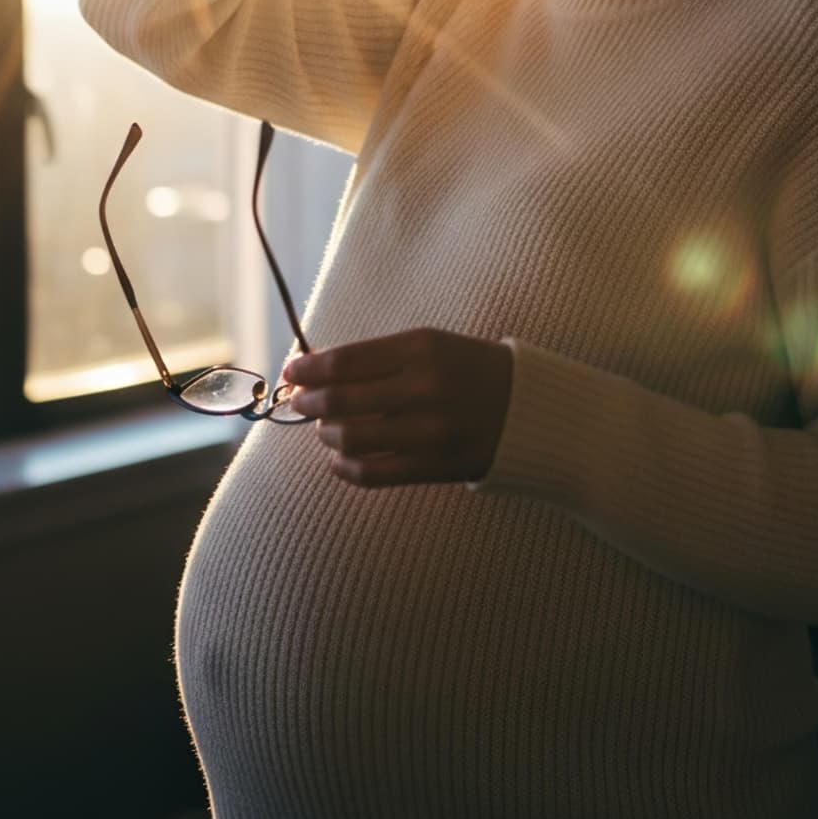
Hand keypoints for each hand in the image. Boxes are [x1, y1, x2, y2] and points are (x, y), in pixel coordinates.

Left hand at [280, 327, 513, 487]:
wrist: (526, 407)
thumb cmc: (467, 368)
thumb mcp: (428, 345)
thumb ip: (375, 357)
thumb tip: (314, 368)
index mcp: (420, 348)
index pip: (345, 361)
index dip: (308, 369)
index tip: (291, 372)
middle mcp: (423, 388)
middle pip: (340, 401)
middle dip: (309, 402)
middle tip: (301, 402)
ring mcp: (429, 431)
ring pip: (349, 439)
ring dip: (327, 434)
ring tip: (327, 428)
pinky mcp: (433, 467)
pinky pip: (371, 473)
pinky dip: (344, 468)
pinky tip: (340, 459)